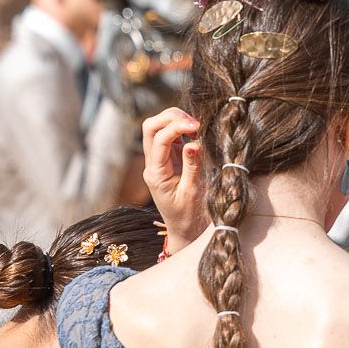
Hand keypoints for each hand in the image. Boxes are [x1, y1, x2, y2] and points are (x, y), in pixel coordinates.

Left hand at [141, 108, 205, 250]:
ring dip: (176, 120)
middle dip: (172, 117)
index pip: (159, 139)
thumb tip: (194, 143)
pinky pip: (170, 136)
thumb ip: (193, 167)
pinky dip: (181, 128)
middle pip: (151, 127)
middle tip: (196, 122)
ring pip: (158, 127)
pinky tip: (196, 132)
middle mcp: (152, 164)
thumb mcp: (193, 193)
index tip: (197, 126)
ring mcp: (159, 160)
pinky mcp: (169, 158)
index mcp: (155, 174)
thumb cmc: (189, 216)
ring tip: (197, 126)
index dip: (177, 127)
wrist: (185, 229)